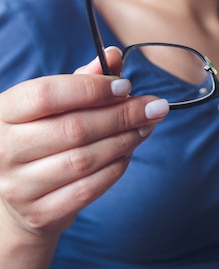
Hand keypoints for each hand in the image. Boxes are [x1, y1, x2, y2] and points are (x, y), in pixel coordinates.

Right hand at [0, 47, 168, 239]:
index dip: (90, 89)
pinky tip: (129, 152)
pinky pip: (88, 189)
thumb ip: (82, 80)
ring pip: (84, 160)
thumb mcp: (51, 106)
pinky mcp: (39, 213)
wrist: (17, 200)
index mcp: (3, 112)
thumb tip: (114, 55)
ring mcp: (18, 186)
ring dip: (125, 141)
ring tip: (147, 126)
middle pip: (73, 128)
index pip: (46, 95)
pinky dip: (115, 168)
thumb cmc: (40, 139)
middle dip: (121, 115)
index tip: (125, 86)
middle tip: (153, 107)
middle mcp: (3, 149)